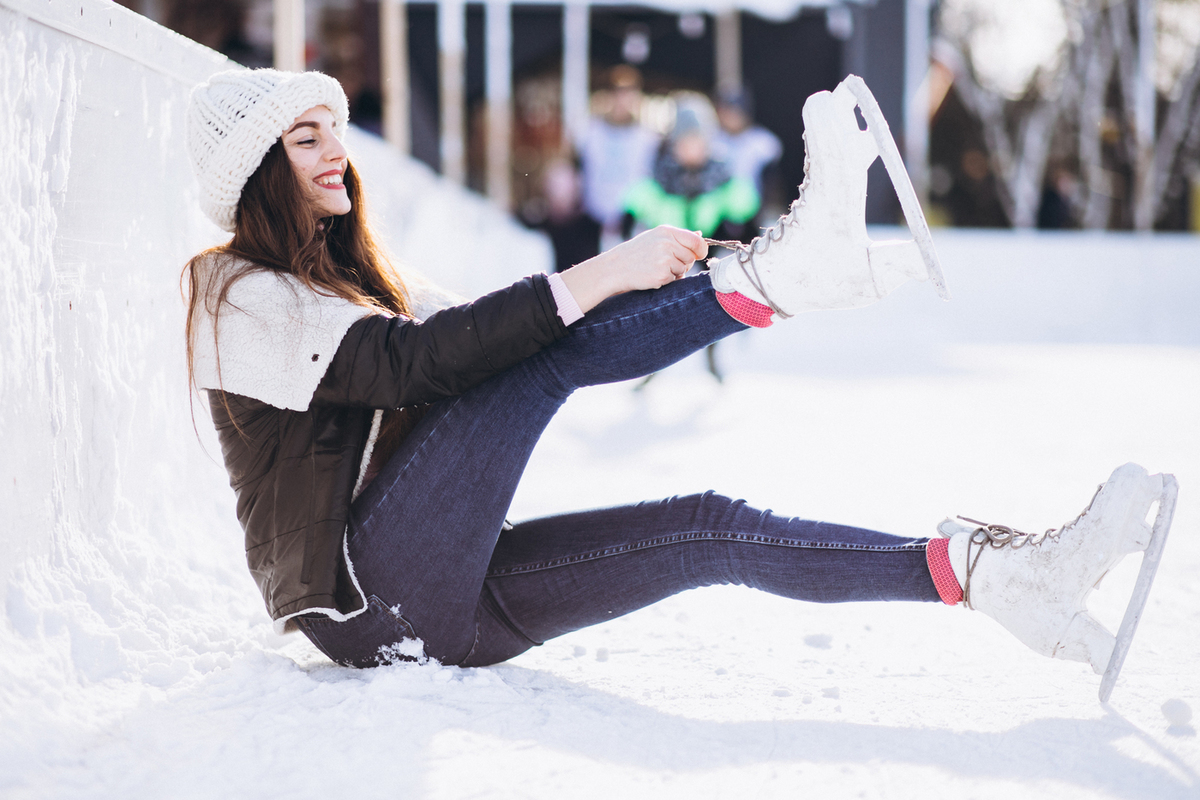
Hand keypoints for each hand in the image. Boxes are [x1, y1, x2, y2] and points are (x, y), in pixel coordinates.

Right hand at [560, 226, 708, 312]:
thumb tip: (700, 236)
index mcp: (666, 231)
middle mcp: (667, 244)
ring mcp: (665, 260)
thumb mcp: (655, 238)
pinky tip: (652, 275)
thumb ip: (677, 238)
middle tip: (666, 263)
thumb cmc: (636, 253)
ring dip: (674, 272)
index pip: (696, 241)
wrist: (615, 268)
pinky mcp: (662, 275)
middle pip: (691, 257)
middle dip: (683, 262)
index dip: (701, 249)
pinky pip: (674, 280)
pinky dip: (666, 280)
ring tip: (656, 267)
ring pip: (683, 269)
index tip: (699, 254)